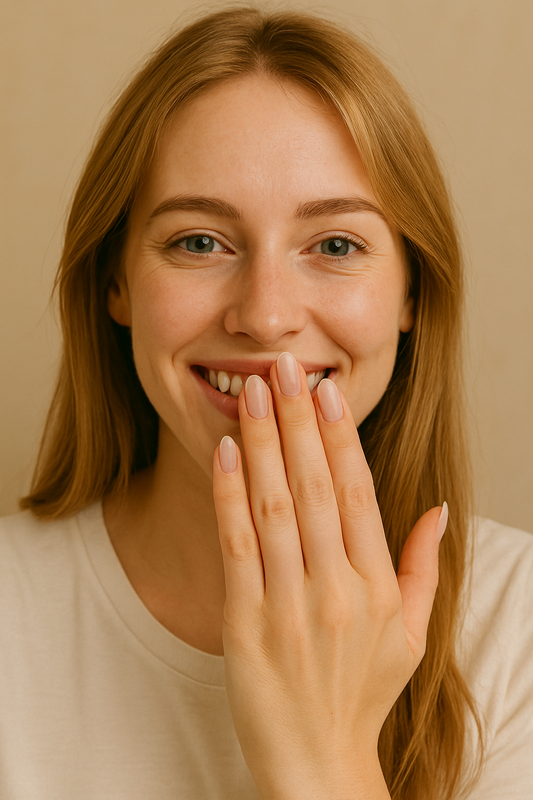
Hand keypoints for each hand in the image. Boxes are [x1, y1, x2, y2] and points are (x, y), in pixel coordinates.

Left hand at [212, 352, 445, 798]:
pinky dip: (229, 494)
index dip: (341, 436)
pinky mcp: (245, 622)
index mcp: (378, 585)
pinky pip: (236, 545)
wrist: (316, 762)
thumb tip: (438, 508)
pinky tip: (225, 451)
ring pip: (275, 505)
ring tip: (252, 391)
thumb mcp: (413, 633)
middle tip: (285, 366)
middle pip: (315, 486)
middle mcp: (337, 589)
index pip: (358, 492)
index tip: (328, 388)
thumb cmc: (364, 692)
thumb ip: (425, 566)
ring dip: (262, 442)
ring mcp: (289, 605)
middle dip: (297, 419)